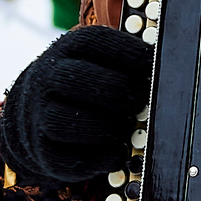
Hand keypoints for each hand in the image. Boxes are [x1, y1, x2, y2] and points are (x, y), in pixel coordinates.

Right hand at [0, 25, 153, 186]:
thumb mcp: (100, 59)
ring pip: (66, 122)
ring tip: (128, 130)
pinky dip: (96, 160)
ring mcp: (39, 114)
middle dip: (119, 92)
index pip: (95, 41)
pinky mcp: (42, 150)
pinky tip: (117, 153)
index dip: (130, 54)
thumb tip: (166, 68)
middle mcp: (48, 77)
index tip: (155, 67)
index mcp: (69, 48)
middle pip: (79, 79)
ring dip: (106, 128)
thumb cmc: (85, 85)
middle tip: (141, 102)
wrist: (34, 112)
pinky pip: (64, 159)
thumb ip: (129, 60)